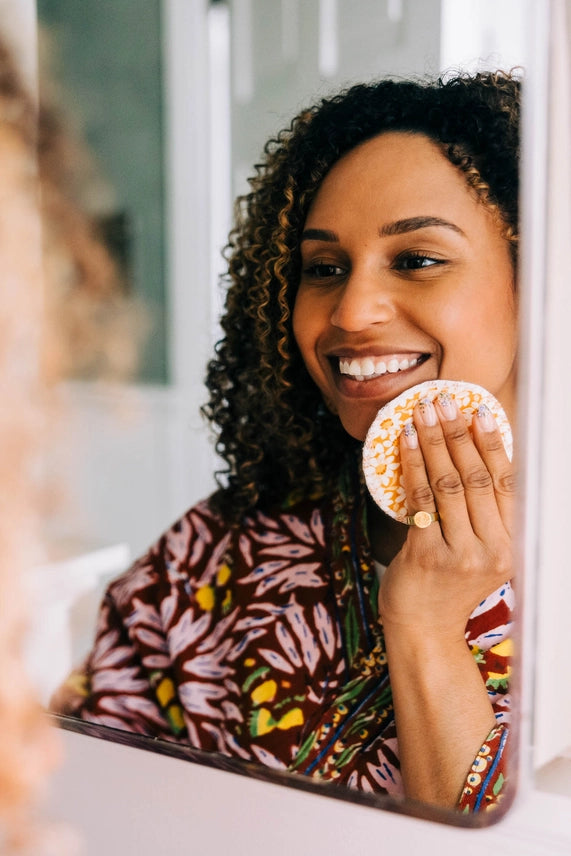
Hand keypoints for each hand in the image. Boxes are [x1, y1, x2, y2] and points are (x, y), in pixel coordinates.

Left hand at [378, 392, 514, 641]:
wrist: (424, 630)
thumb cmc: (448, 584)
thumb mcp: (479, 551)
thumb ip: (482, 513)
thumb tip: (470, 451)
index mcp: (512, 545)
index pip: (507, 483)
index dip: (493, 444)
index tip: (480, 412)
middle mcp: (493, 550)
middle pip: (476, 477)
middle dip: (459, 434)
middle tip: (444, 401)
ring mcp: (462, 555)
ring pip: (448, 484)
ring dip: (433, 442)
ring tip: (422, 413)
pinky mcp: (428, 557)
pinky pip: (420, 500)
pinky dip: (412, 465)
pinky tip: (403, 442)